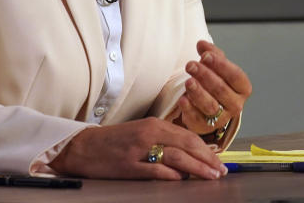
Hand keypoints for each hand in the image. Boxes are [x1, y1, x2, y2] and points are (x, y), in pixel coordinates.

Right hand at [48, 117, 226, 179]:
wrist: (83, 147)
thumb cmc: (114, 142)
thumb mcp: (142, 133)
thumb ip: (165, 140)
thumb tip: (190, 155)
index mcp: (153, 124)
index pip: (187, 136)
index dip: (206, 149)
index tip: (219, 160)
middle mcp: (149, 134)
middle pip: (186, 145)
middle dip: (207, 159)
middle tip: (221, 171)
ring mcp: (139, 150)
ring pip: (176, 157)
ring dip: (197, 168)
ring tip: (210, 177)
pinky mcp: (129, 166)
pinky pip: (156, 170)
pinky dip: (172, 175)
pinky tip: (183, 180)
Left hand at [178, 40, 251, 135]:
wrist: (207, 105)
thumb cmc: (214, 82)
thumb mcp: (216, 66)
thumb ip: (211, 54)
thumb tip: (202, 45)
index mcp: (243, 88)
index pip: (235, 75)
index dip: (220, 65)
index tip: (205, 56)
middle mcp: (236, 104)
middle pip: (221, 89)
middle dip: (205, 75)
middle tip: (190, 65)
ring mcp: (222, 118)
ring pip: (210, 105)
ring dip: (198, 92)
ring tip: (188, 81)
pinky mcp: (206, 127)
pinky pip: (197, 119)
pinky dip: (189, 109)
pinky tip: (182, 100)